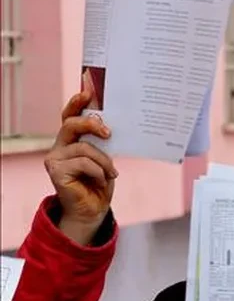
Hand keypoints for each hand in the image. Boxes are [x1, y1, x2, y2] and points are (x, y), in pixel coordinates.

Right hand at [44, 92, 116, 245]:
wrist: (93, 210)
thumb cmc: (100, 183)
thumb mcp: (105, 159)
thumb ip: (102, 143)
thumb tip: (111, 125)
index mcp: (71, 140)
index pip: (70, 116)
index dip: (76, 102)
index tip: (88, 90)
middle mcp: (59, 146)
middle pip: (71, 124)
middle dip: (91, 124)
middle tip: (108, 132)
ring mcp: (55, 158)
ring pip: (84, 148)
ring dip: (104, 161)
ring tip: (112, 173)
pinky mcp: (55, 171)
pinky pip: (83, 163)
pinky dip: (99, 171)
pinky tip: (103, 180)